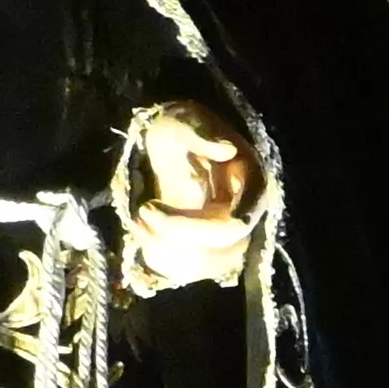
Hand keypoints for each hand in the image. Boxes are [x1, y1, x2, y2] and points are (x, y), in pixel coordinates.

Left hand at [111, 97, 264, 297]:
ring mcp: (224, 229)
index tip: (183, 217)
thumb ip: (201, 135)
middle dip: (180, 230)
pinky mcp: (204, 243)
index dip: (225, 222)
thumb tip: (228, 149)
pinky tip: (141, 230)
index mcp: (248, 177)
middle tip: (144, 210)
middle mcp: (243, 209)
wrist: (171, 142)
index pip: (247, 211)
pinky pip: (188, 264)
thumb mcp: (183, 123)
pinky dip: (162, 255)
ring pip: (207, 260)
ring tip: (140, 220)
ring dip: (169, 248)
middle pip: (223, 240)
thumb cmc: (179, 127)